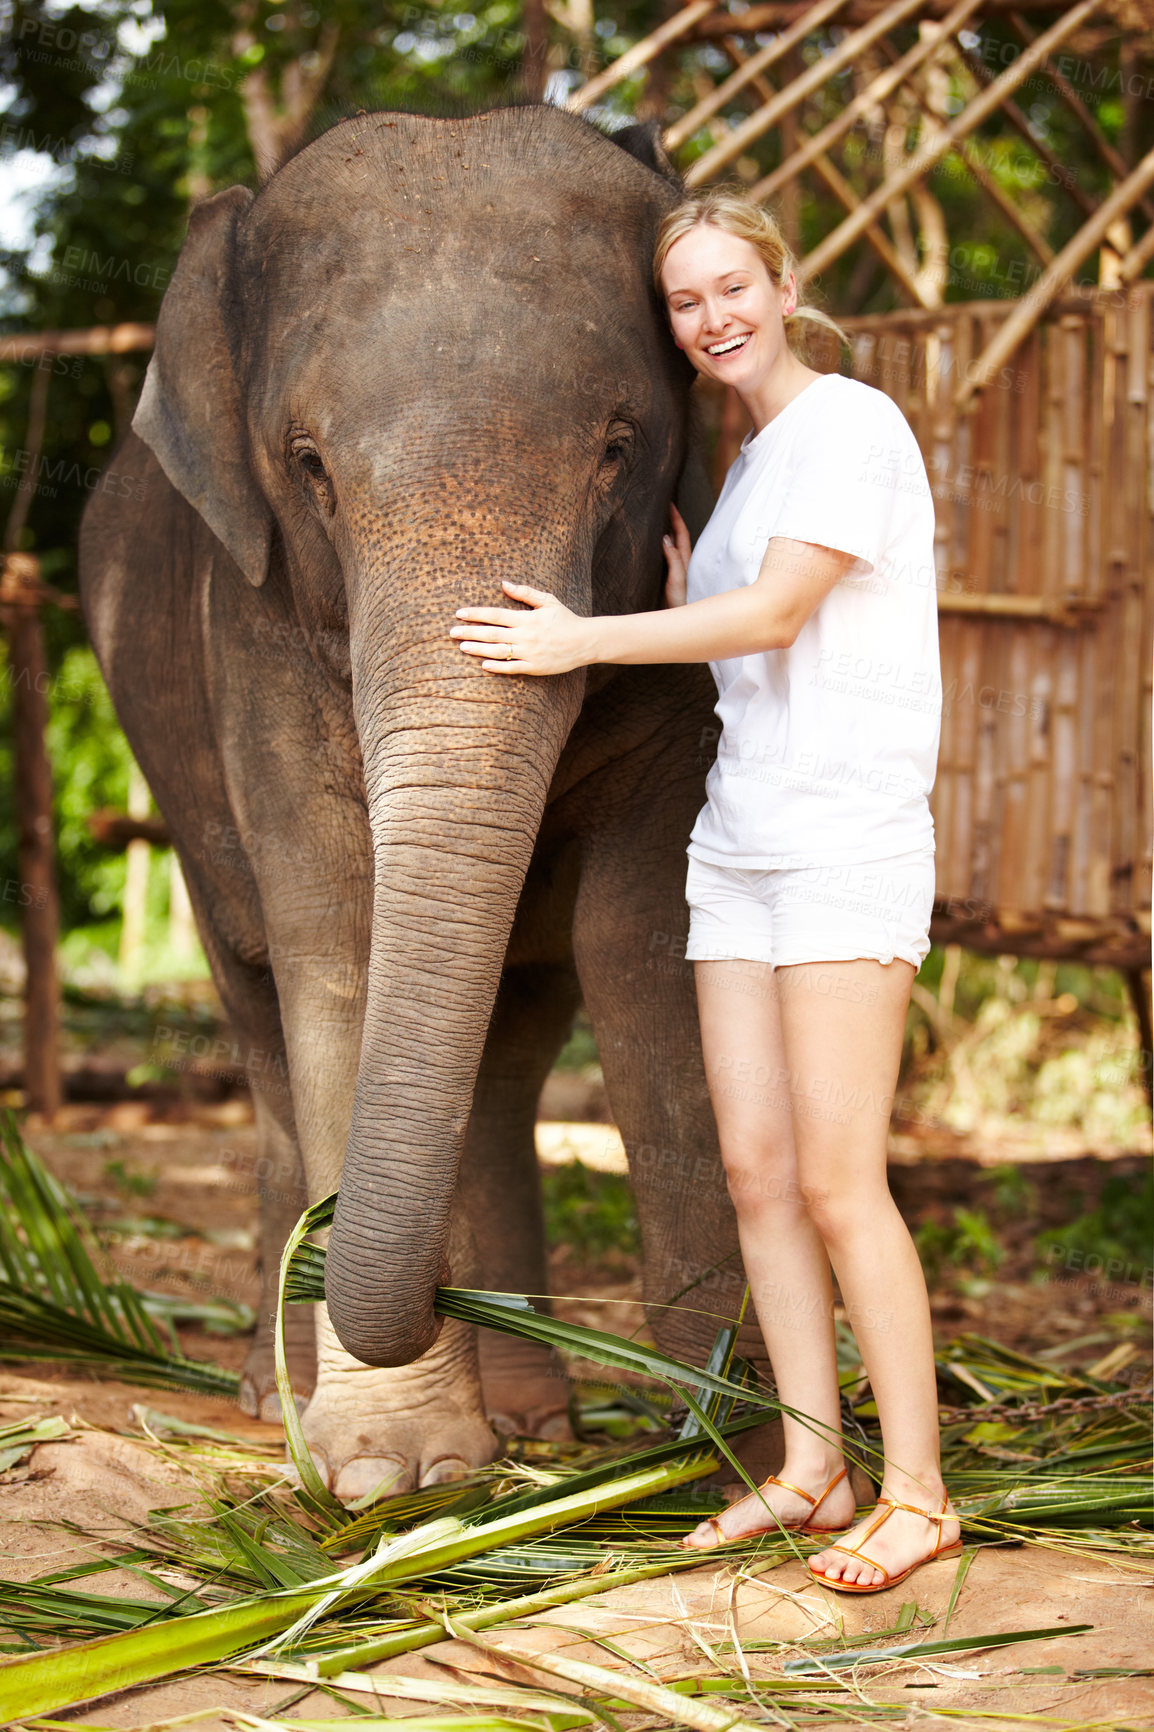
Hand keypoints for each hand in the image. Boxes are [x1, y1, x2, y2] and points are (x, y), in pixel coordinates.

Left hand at [450, 581, 592, 675]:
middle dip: (470, 632)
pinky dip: (497, 667)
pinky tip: (483, 664)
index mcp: (527, 618)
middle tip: (451, 632)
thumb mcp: (548, 601)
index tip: (459, 613)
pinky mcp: (534, 667)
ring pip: (498, 651)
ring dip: (478, 649)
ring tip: (462, 647)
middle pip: (492, 633)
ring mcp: (529, 653)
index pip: (495, 615)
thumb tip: (503, 583)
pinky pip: (512, 668)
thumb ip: (525, 592)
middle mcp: (525, 636)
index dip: (476, 614)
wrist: (585, 642)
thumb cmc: (565, 619)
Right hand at [662, 503, 690, 607]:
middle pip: (678, 536)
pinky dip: (661, 545)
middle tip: (663, 507)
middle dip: (672, 521)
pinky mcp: (669, 577)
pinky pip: (666, 555)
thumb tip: (666, 538)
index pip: (681, 534)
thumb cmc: (680, 604)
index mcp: (684, 561)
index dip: (676, 518)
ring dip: (667, 532)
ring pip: (673, 545)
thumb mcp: (676, 581)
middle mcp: (681, 563)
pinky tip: (654, 544)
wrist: (679, 623)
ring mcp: (676, 570)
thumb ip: (673, 561)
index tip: (669, 503)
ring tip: (658, 520)